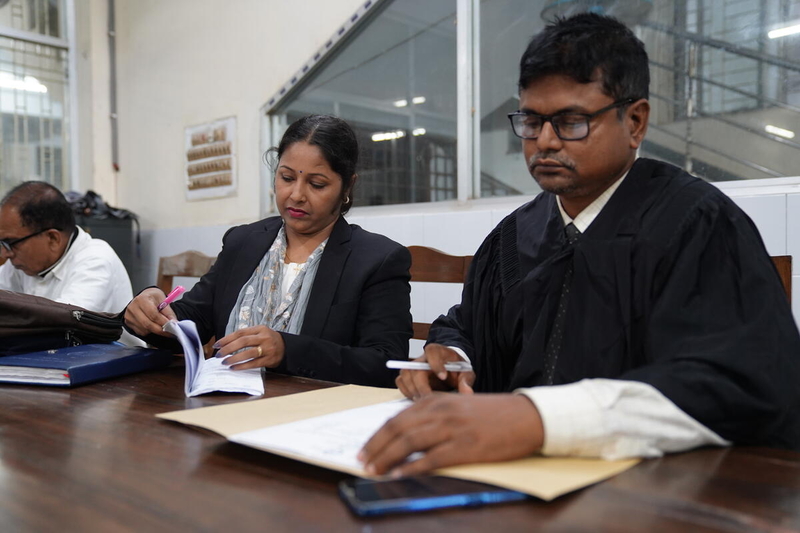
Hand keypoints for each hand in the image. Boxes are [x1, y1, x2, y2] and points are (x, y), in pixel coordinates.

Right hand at [124, 288, 176, 336]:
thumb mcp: (163, 300)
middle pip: (148, 324)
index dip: (163, 322)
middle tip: (170, 331)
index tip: (172, 326)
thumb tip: (174, 323)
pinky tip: (153, 325)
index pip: (153, 314)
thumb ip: (168, 312)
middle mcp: (133, 308)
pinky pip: (141, 332)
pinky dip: (150, 331)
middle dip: (161, 330)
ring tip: (162, 327)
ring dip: (156, 331)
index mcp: (142, 299)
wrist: (144, 297)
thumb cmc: (153, 297)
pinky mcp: (129, 323)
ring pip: (145, 330)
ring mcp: (129, 316)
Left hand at [214, 325, 284, 369]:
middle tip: (219, 355)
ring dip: (234, 358)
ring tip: (225, 362)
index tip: (217, 345)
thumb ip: (246, 336)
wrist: (286, 347)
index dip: (227, 339)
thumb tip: (226, 344)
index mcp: (260, 329)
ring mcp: (267, 349)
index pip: (240, 333)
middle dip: (228, 348)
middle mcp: (264, 337)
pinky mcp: (269, 359)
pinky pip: (254, 363)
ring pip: (248, 353)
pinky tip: (234, 368)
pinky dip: (242, 366)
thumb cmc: (268, 340)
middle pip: (243, 341)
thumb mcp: (260, 333)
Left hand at [359, 394, 543, 476]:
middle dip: (376, 447)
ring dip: (387, 458)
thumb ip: (434, 417)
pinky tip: (401, 474)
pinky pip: (433, 458)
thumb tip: (406, 436)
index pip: (397, 418)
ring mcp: (453, 428)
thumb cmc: (493, 414)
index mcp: (437, 401)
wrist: (527, 416)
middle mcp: (441, 411)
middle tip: (362, 462)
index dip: (377, 435)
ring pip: (410, 442)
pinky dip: (413, 467)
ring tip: (375, 470)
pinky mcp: (466, 446)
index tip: (365, 449)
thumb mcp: (458, 407)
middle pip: (398, 429)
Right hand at [395, 343, 474, 399]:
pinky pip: (400, 381)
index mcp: (439, 351)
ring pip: (405, 375)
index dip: (436, 364)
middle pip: (415, 368)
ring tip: (423, 400)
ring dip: (412, 389)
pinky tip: (417, 398)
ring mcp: (413, 365)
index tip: (443, 377)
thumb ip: (466, 382)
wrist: (450, 369)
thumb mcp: (465, 373)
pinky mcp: (408, 375)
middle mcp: (423, 357)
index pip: (432, 351)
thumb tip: (467, 393)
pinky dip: (406, 391)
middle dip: (421, 385)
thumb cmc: (457, 369)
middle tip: (429, 398)